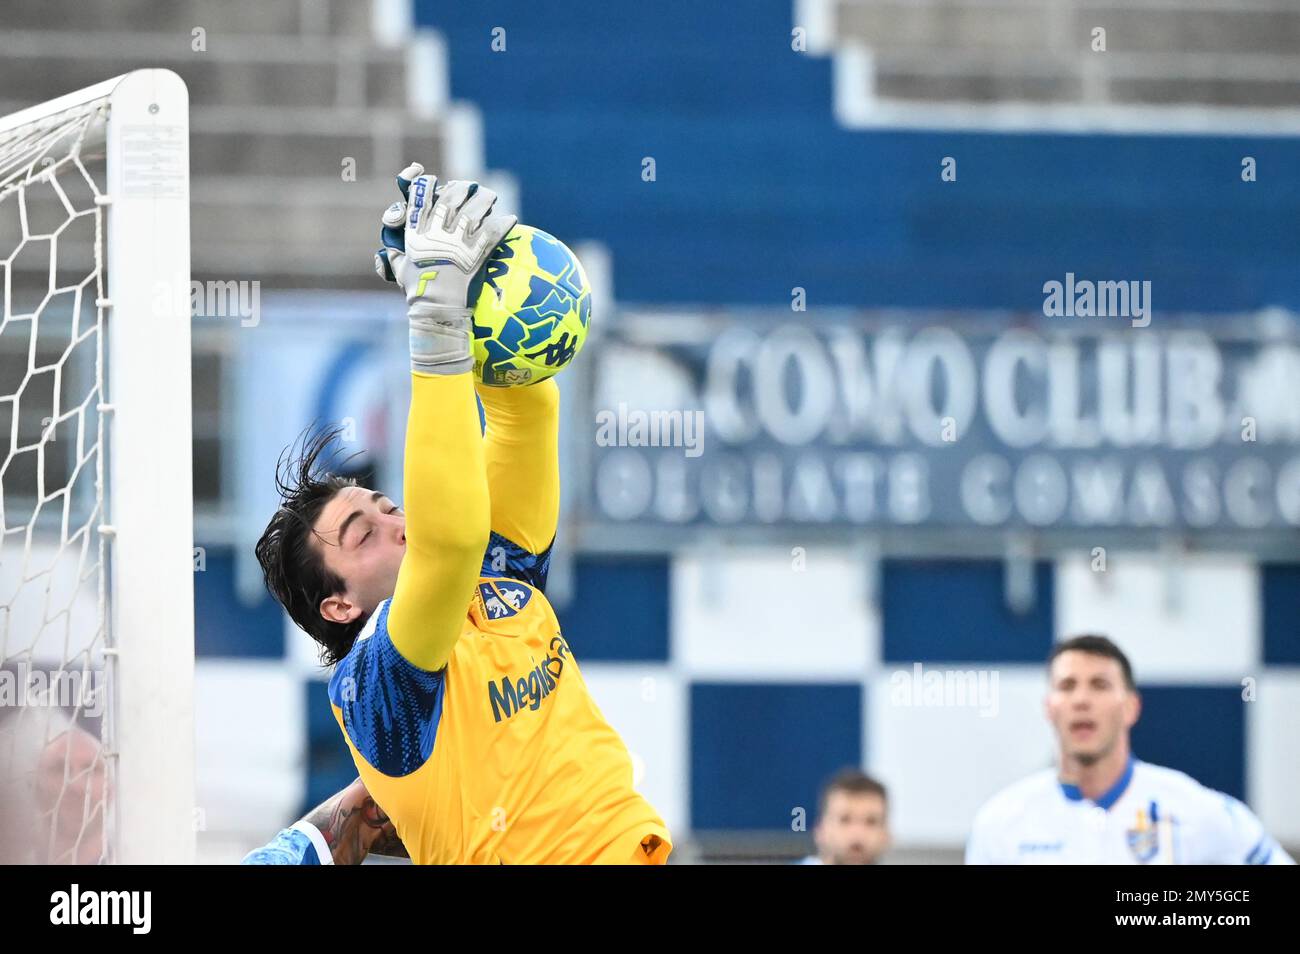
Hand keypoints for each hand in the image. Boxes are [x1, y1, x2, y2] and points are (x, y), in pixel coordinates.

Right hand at [375, 163, 516, 374]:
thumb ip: (394, 255)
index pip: (419, 196)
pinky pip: (494, 232)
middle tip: (469, 187)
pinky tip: (511, 218)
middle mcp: (437, 231)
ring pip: (474, 209)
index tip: (429, 177)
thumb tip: (386, 251)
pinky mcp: (476, 253)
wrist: (436, 310)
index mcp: (416, 232)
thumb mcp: (399, 269)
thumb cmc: (416, 291)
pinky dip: (504, 224)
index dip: (424, 183)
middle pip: (451, 197)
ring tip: (490, 196)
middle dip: (461, 188)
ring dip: (484, 199)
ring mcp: (458, 241)